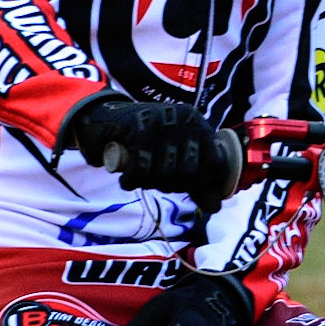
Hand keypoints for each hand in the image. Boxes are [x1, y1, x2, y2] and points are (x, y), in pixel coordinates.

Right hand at [73, 99, 225, 211]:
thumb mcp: (177, 160)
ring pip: (166, 171)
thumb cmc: (149, 143)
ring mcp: (163, 120)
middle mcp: (186, 118)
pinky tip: (128, 180)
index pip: (216, 165)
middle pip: (189, 172)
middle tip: (156, 181)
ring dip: (149, 183)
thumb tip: (215, 207)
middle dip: (170, 185)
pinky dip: (132, 180)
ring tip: (141, 178)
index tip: (182, 185)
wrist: (109, 120)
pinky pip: (141, 167)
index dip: (200, 184)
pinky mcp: (139, 125)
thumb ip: (198, 183)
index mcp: (200, 125)